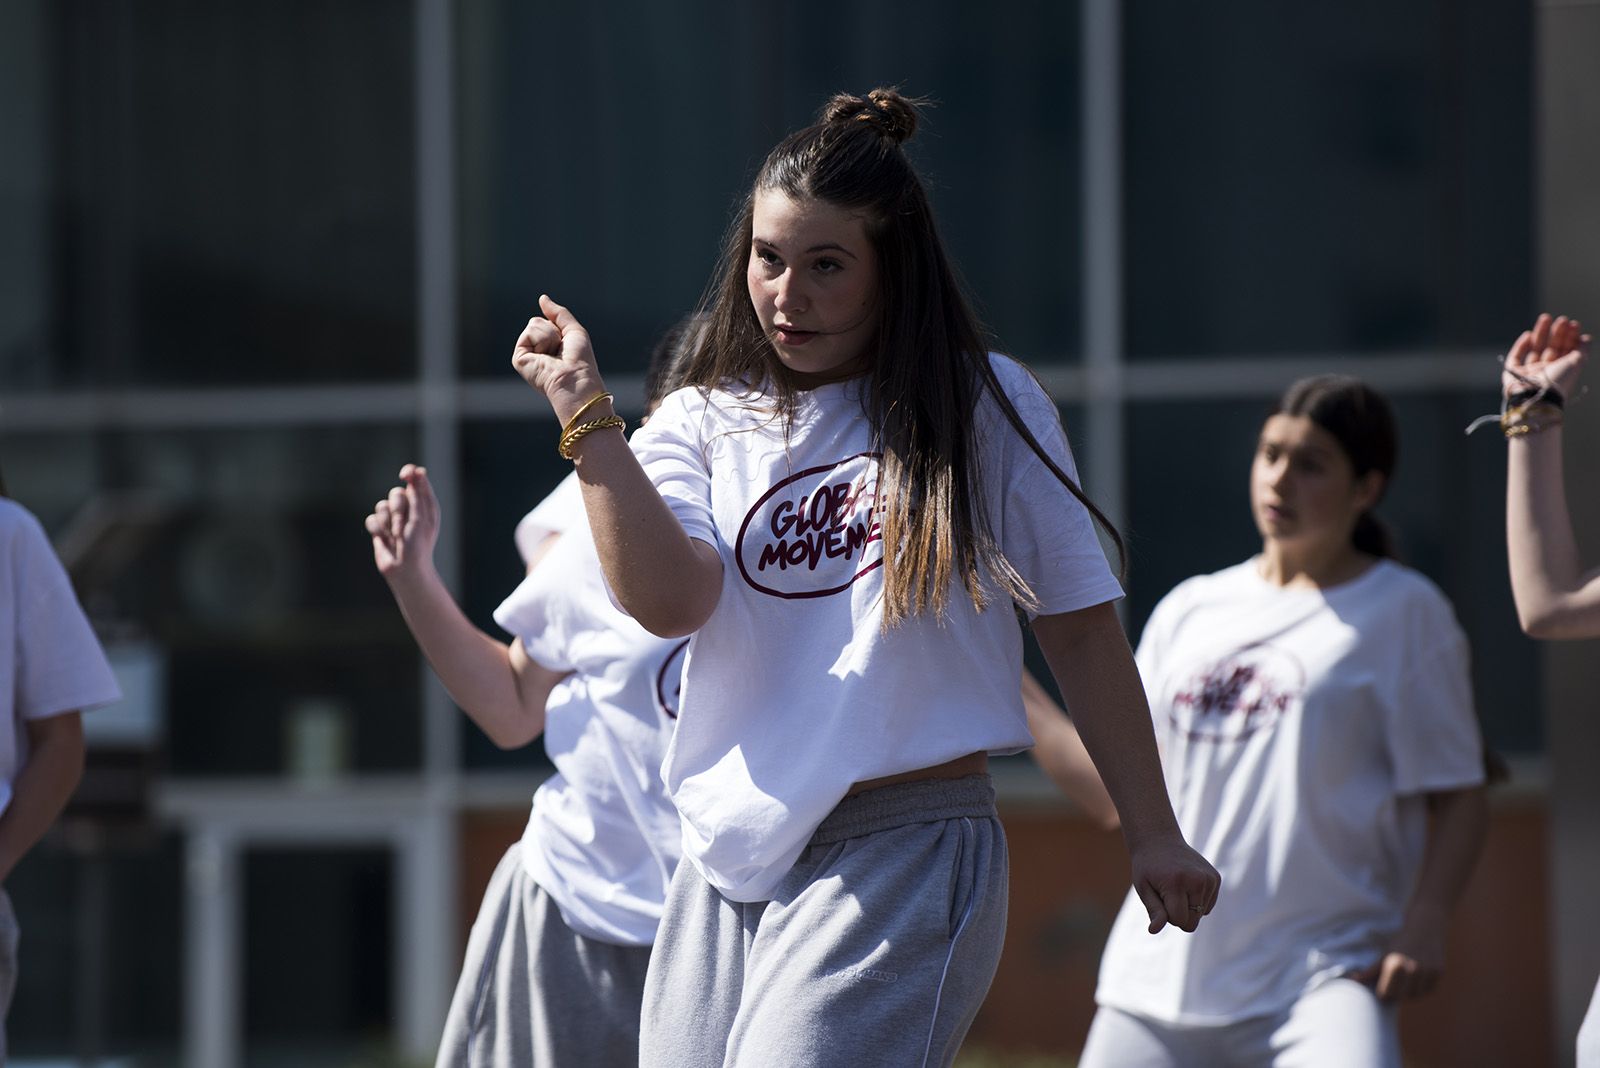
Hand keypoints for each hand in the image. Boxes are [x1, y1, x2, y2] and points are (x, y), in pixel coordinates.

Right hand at [365, 463, 439, 581]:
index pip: (415, 481)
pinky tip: (385, 540)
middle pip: (395, 493)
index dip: (409, 474)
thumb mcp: (421, 517)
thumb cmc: (418, 545)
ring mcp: (393, 519)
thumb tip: (418, 470)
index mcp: (424, 505)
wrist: (405, 571)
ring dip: (387, 522)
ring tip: (395, 536)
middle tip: (402, 525)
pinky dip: (378, 530)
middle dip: (397, 508)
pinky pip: (371, 519)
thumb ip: (417, 494)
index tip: (404, 474)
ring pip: (381, 506)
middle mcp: (408, 509)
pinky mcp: (380, 529)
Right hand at [512, 294, 612, 426]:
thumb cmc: (579, 359)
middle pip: (537, 320)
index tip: (566, 346)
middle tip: (559, 350)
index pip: (546, 321)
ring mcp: (526, 353)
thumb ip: (558, 313)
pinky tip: (545, 357)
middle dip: (554, 331)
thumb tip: (542, 298)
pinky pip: (530, 331)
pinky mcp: (518, 358)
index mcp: (547, 345)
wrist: (575, 378)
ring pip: (534, 323)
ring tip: (553, 354)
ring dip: (550, 336)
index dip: (559, 329)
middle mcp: (535, 350)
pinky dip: (542, 340)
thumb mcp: (573, 330)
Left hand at [1129, 835, 1220, 933]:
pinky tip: (1187, 885)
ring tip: (1176, 887)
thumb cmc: (1148, 868)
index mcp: (1177, 883)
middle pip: (1193, 921)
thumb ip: (1154, 911)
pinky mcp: (1215, 878)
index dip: (1167, 916)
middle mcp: (1197, 880)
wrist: (1159, 840)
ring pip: (1201, 914)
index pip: (1179, 920)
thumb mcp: (1144, 888)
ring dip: (1188, 907)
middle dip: (1178, 914)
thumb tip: (1154, 931)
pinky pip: (1208, 906)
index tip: (1159, 899)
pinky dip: (1197, 901)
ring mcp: (1209, 878)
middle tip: (1167, 894)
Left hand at [1349, 905, 1446, 1001]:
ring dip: (1409, 993)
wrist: (1426, 927)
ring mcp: (1427, 971)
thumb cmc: (1401, 943)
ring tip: (1405, 982)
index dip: (1382, 992)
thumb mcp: (1385, 955)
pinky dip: (1421, 989)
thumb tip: (1354, 980)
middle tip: (1393, 985)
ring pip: (1415, 995)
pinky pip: (1428, 991)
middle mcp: (1413, 968)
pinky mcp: (1439, 973)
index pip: (1385, 993)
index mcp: (1395, 964)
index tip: (1382, 987)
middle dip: (1395, 993)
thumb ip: (1371, 971)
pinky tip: (1416, 980)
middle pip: (1400, 996)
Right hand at [1503, 312, 1588, 400]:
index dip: (1570, 336)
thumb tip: (1587, 338)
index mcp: (1561, 371)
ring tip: (1546, 317)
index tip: (1573, 323)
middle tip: (1561, 319)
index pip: (1566, 350)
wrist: (1536, 396)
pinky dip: (1521, 345)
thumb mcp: (1577, 362)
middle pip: (1552, 348)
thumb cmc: (1558, 380)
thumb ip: (1583, 349)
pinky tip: (1528, 334)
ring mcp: (1529, 372)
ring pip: (1535, 349)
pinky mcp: (1513, 372)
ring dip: (1541, 333)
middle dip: (1557, 332)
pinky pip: (1516, 357)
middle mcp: (1546, 371)